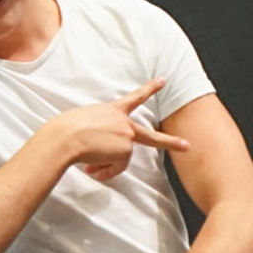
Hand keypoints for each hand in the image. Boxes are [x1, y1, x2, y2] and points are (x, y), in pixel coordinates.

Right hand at [41, 80, 190, 181]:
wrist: (66, 137)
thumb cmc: (67, 128)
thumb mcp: (86, 122)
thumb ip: (101, 132)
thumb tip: (102, 155)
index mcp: (113, 110)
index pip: (135, 97)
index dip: (150, 88)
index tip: (163, 80)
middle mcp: (123, 122)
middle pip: (151, 136)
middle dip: (171, 142)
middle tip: (186, 146)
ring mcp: (126, 137)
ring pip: (120, 159)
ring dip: (104, 165)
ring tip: (88, 162)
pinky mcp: (125, 150)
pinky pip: (116, 168)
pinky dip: (104, 171)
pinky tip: (91, 166)